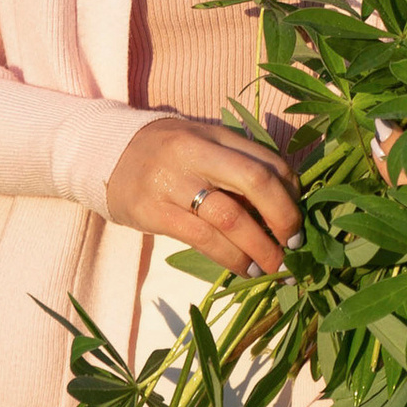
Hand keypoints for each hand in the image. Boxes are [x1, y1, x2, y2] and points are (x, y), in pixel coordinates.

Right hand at [103, 115, 303, 272]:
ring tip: (276, 268)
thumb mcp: (204, 145)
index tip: (300, 219)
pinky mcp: (154, 211)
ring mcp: (173, 182)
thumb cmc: (167, 154)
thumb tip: (286, 205)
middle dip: (284, 218)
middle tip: (296, 246)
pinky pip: (203, 239)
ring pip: (230, 217)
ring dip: (261, 248)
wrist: (105, 156)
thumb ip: (239, 166)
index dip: (292, 194)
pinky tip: (246, 270)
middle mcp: (197, 153)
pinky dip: (232, 258)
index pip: (267, 161)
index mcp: (215, 135)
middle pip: (256, 181)